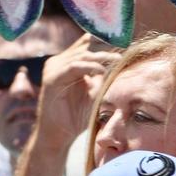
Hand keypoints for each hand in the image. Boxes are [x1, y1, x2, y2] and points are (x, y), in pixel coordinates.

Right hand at [36, 33, 118, 148]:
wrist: (58, 135)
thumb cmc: (76, 116)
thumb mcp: (93, 93)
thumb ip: (101, 78)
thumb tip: (118, 64)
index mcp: (66, 63)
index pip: (85, 44)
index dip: (102, 40)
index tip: (123, 41)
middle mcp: (58, 62)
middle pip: (84, 47)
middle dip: (105, 46)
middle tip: (124, 48)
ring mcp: (53, 69)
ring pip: (81, 55)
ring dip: (100, 56)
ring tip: (117, 59)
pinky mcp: (52, 79)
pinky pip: (74, 66)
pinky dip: (89, 67)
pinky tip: (102, 71)